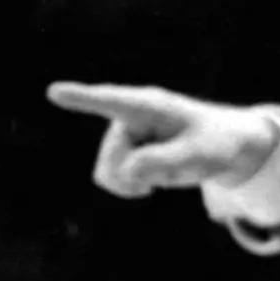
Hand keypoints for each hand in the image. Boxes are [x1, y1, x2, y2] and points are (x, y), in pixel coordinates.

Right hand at [46, 82, 279, 198]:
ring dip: (131, 184)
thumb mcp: (199, 156)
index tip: (54, 92)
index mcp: (150, 106)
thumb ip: (164, 163)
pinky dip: (128, 187)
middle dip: (134, 177)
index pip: (112, 102)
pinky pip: (110, 178)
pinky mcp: (122, 151)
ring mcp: (123, 135)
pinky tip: (149, 185)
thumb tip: (127, 173)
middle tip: (164, 181)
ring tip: (157, 182)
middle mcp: (129, 117)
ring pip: (107, 171)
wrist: (225, 148)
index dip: (83, 98)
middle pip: (114, 158)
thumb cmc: (215, 144)